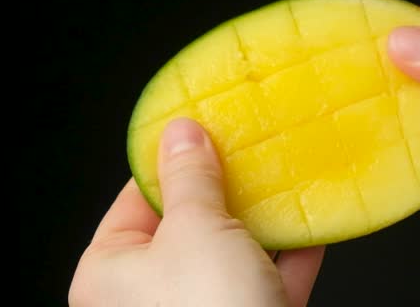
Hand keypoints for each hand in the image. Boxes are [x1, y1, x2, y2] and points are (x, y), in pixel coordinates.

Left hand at [69, 118, 324, 306]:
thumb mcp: (195, 228)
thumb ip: (189, 176)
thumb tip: (180, 132)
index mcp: (108, 273)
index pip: (135, 199)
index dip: (170, 160)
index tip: (199, 129)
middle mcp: (145, 299)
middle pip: (185, 226)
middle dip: (221, 190)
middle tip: (245, 150)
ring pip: (228, 255)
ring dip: (259, 221)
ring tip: (280, 180)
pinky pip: (264, 284)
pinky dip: (288, 257)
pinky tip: (311, 225)